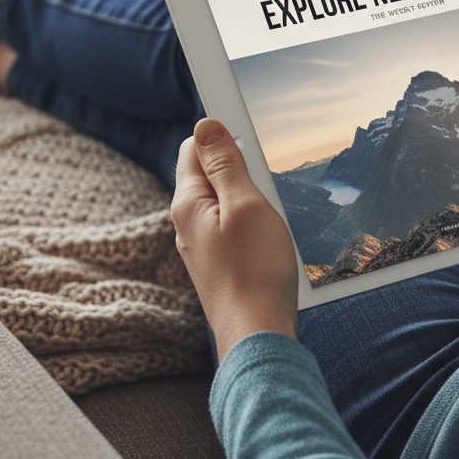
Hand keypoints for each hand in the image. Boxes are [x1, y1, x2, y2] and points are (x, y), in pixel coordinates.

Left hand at [172, 118, 298, 361]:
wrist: (258, 333)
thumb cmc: (256, 270)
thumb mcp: (245, 204)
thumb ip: (225, 163)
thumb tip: (206, 125)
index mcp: (188, 203)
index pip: (193, 148)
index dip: (221, 136)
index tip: (250, 136)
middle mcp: (188, 223)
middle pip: (208, 173)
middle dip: (238, 167)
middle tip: (267, 184)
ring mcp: (202, 245)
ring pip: (223, 201)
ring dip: (248, 196)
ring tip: (271, 214)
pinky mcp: (219, 262)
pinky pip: (231, 225)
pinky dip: (251, 220)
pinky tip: (269, 236)